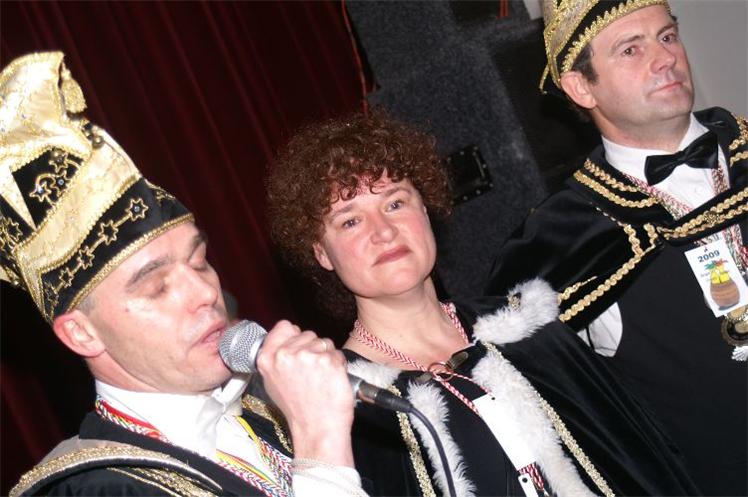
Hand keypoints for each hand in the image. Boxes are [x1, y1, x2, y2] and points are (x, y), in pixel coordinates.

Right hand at [256, 320, 354, 465]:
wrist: (317, 427)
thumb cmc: (298, 409)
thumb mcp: (273, 382)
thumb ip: (276, 358)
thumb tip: (286, 340)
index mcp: (267, 358)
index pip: (284, 326)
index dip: (295, 336)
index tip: (299, 348)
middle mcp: (285, 354)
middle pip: (307, 334)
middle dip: (313, 349)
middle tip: (311, 373)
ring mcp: (307, 356)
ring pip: (324, 342)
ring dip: (327, 357)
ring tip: (321, 378)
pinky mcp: (328, 360)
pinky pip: (337, 353)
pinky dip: (338, 365)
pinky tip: (330, 381)